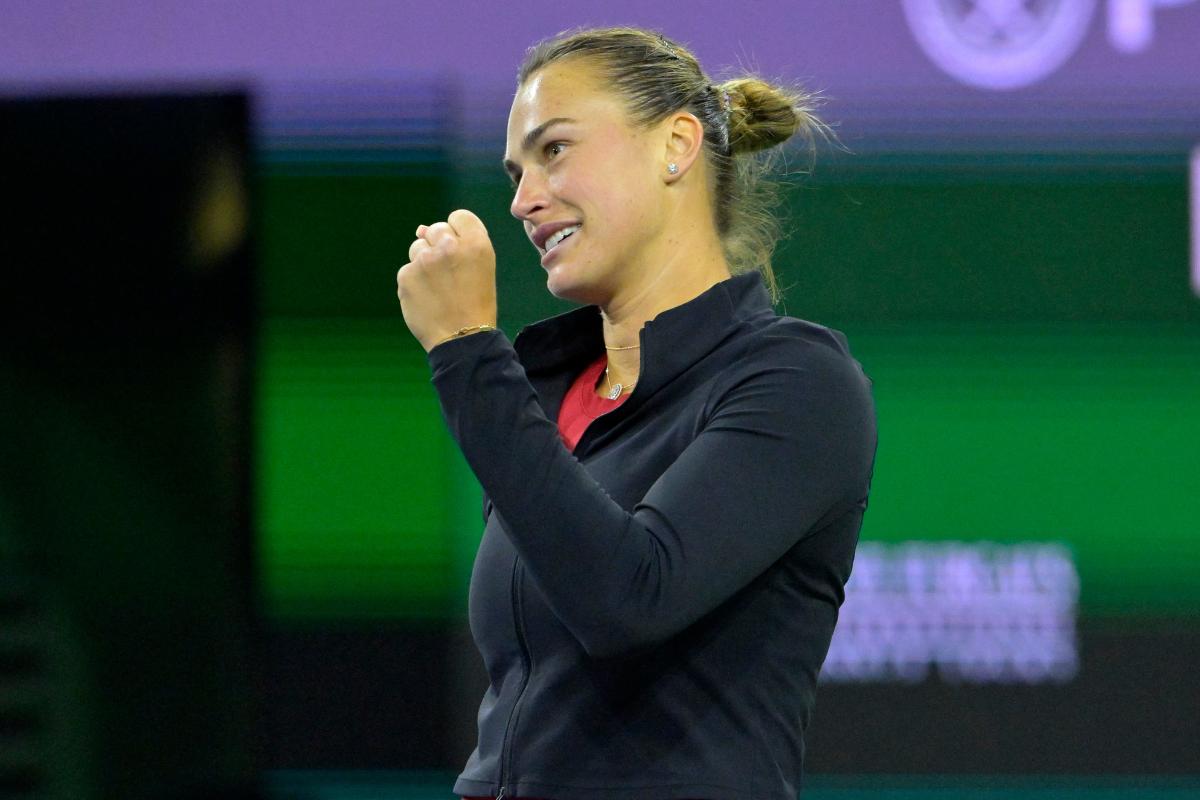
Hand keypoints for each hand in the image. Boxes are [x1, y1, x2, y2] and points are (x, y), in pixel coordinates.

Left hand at [396, 209, 497, 351]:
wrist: (462, 339)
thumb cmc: (475, 304)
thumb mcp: (481, 268)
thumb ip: (459, 242)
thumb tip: (420, 229)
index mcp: (476, 243)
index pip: (459, 217)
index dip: (459, 233)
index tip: (461, 254)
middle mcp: (450, 246)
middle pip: (436, 229)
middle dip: (439, 247)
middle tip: (449, 276)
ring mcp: (425, 260)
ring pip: (418, 248)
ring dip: (424, 263)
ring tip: (438, 288)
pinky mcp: (406, 275)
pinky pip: (407, 270)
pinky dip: (414, 282)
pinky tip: (427, 298)